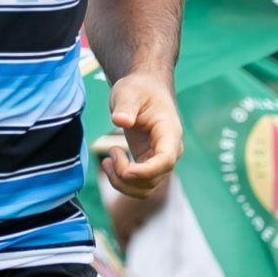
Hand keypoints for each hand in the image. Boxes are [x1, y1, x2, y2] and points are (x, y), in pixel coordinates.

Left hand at [102, 72, 180, 198]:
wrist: (144, 88)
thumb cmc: (138, 88)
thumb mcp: (128, 92)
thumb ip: (126, 107)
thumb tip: (120, 121)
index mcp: (169, 133)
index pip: (166, 161)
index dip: (146, 171)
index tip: (125, 169)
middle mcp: (169, 150)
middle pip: (154, 179)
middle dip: (126, 176)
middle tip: (111, 153)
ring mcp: (159, 159)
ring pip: (146, 188)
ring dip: (122, 183)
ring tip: (107, 160)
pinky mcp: (148, 163)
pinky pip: (139, 184)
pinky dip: (122, 181)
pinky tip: (109, 163)